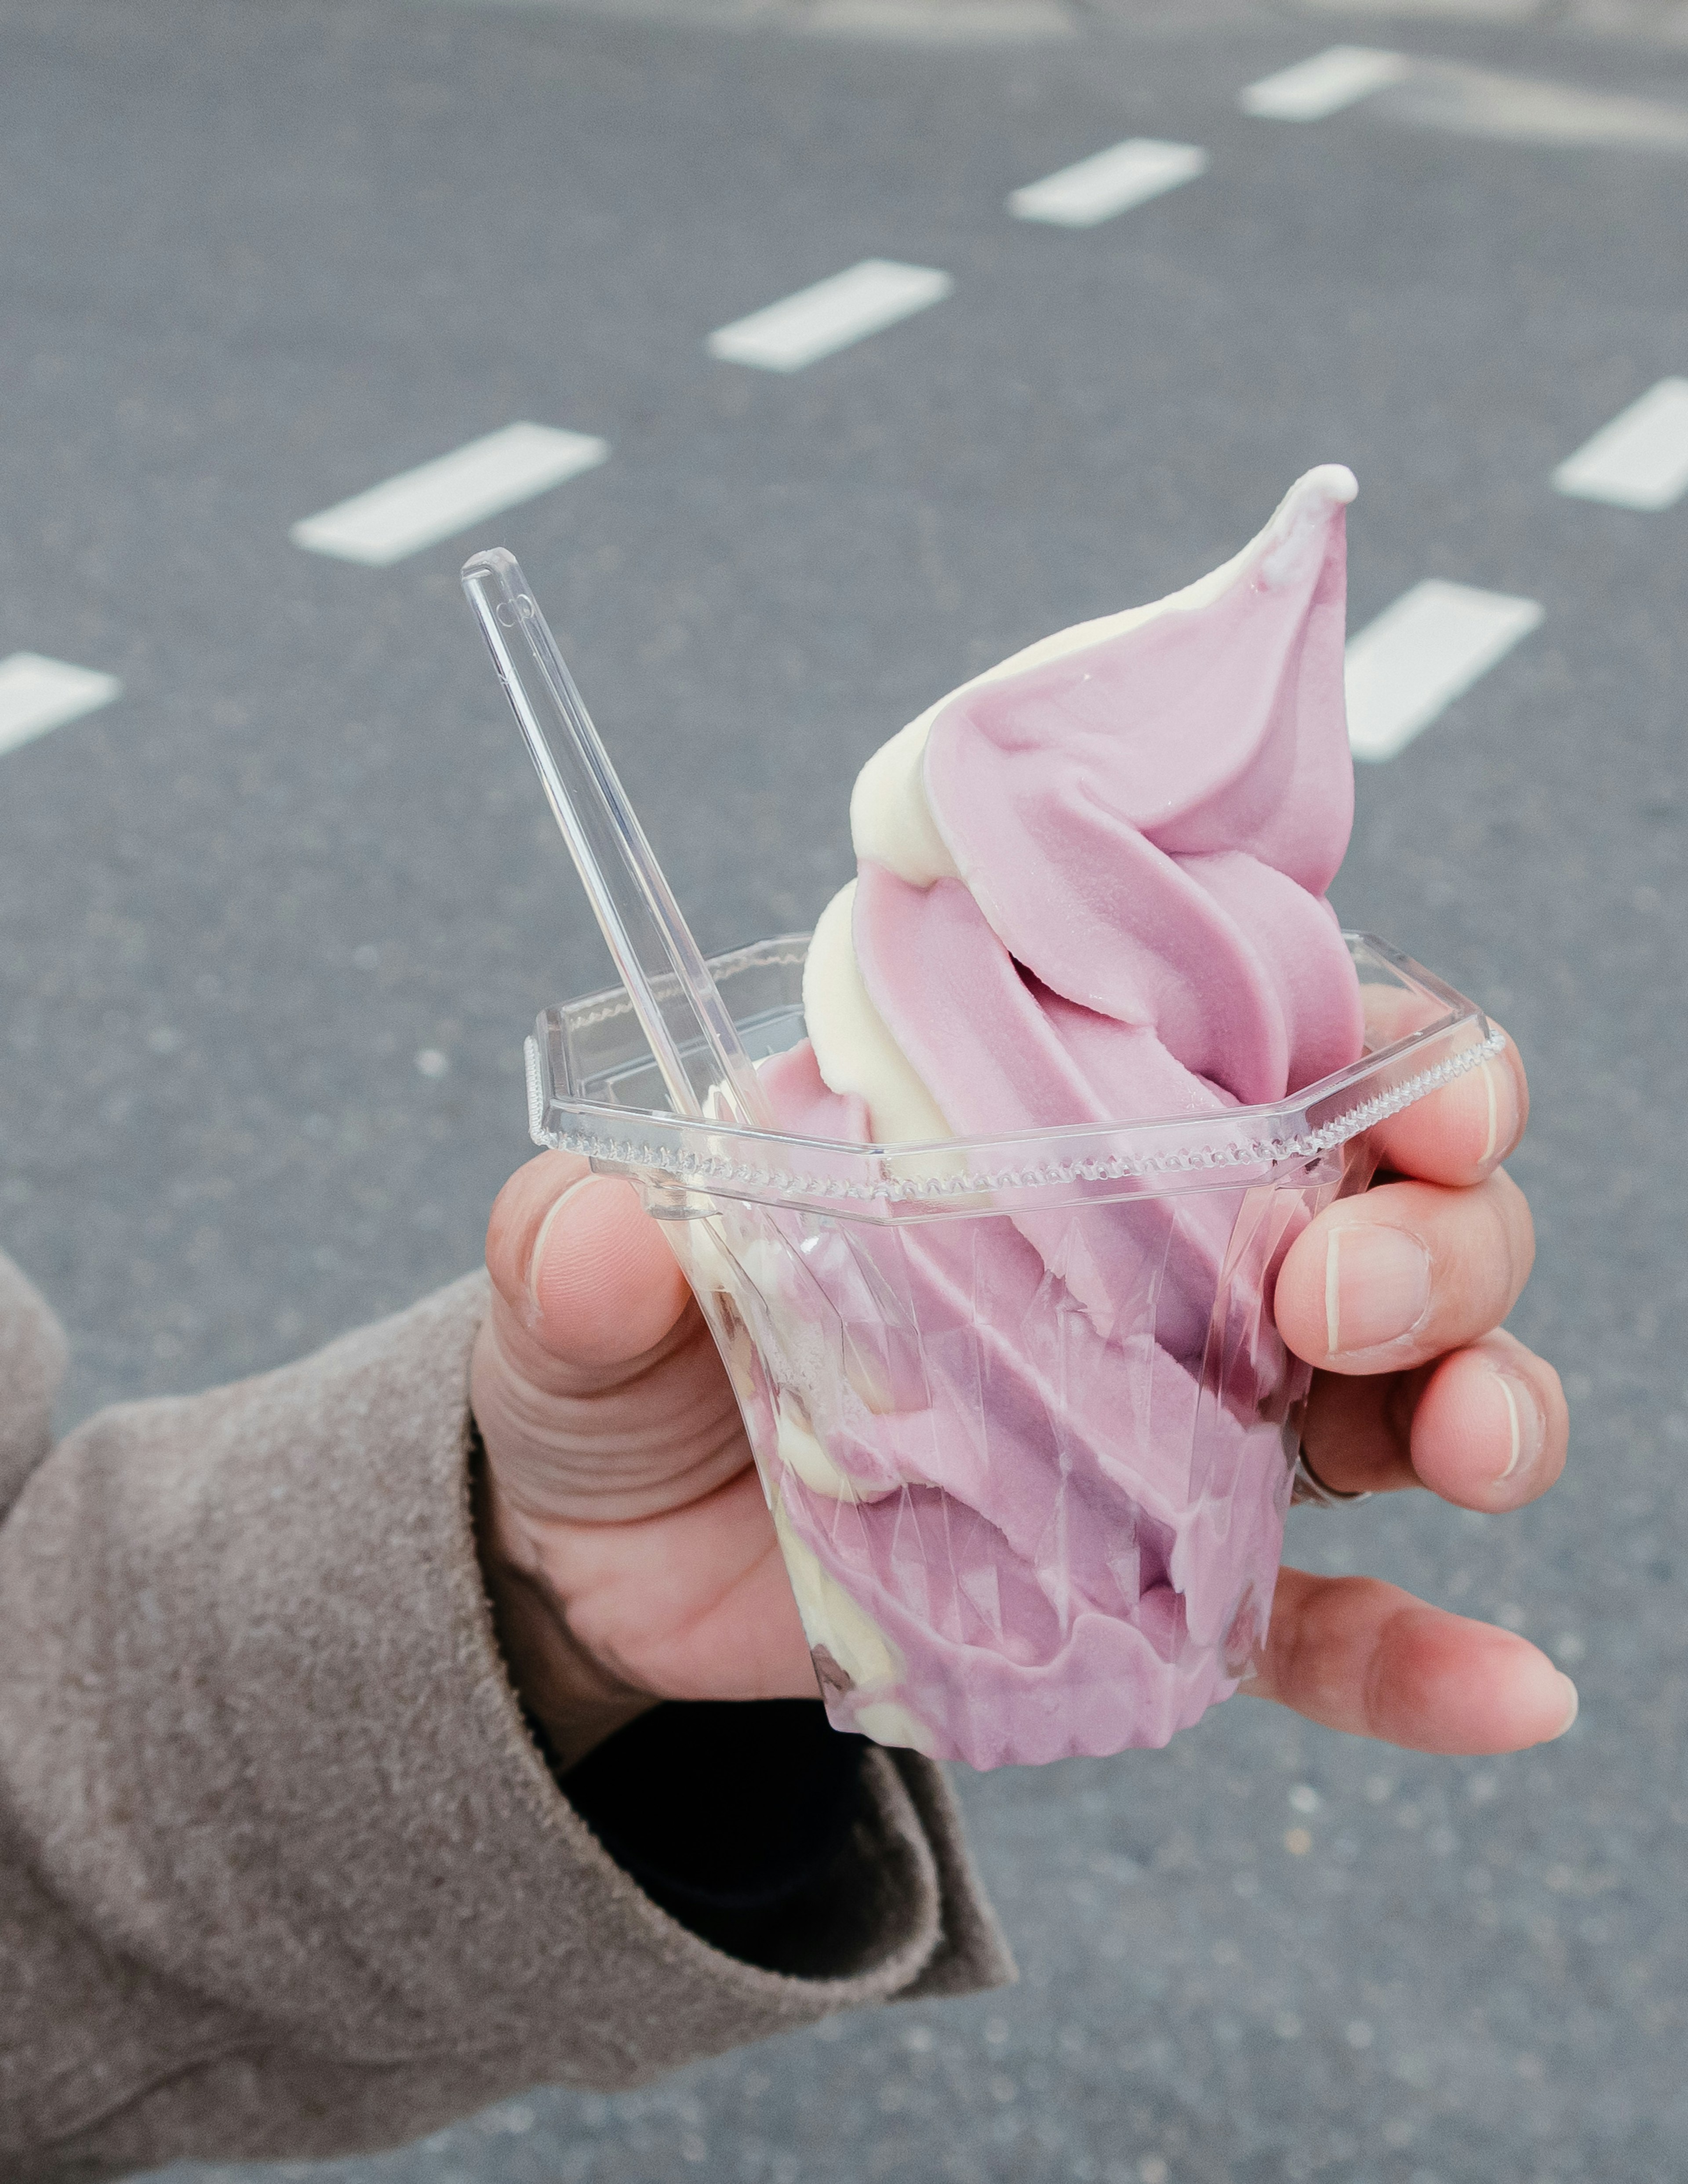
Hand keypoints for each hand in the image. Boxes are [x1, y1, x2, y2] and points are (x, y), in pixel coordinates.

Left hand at [472, 1034, 1572, 1768]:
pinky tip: (1512, 1691)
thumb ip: (579, 1248)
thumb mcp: (575, 1291)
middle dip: (1428, 1239)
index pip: (1261, 1044)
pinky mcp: (1154, 1586)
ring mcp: (1169, 1425)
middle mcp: (1148, 1257)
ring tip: (1466, 1452)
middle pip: (1374, 1213)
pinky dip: (1424, 1655)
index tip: (1421, 1094)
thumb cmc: (619, 1365)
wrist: (599, 1562)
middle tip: (1335, 1300)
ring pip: (1392, 1393)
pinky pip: (1322, 1621)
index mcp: (1043, 1127)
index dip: (1384, 1050)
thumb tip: (605, 1235)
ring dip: (1477, 1404)